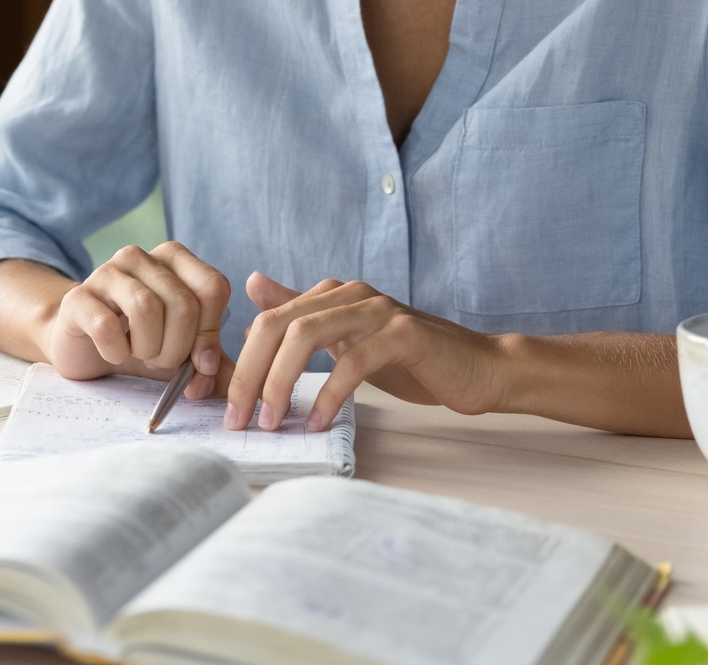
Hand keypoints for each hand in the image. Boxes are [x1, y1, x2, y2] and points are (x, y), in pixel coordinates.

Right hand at [46, 242, 233, 400]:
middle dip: (178, 348)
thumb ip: (212, 362)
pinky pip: (106, 326)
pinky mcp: (77, 297)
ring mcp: (106, 272)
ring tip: (140, 355)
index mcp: (174, 259)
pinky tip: (114, 353)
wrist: (84, 346)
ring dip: (149, 348)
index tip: (200, 362)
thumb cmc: (140, 342)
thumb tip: (222, 377)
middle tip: (162, 362)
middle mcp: (140, 256)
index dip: (211, 332)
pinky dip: (116, 351)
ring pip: (146, 308)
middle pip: (183, 304)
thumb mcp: (183, 350)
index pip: (213, 288)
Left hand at [227, 272, 511, 431]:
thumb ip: (302, 314)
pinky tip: (318, 421)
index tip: (229, 407)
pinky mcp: (405, 333)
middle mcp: (351, 293)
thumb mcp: (347, 339)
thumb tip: (253, 285)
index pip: (267, 321)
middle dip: (250, 373)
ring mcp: (378, 310)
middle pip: (277, 325)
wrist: (479, 368)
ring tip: (272, 421)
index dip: (241, 362)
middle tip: (239, 418)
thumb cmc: (411, 361)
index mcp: (332, 295)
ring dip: (281, 382)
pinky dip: (329, 393)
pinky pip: (354, 360)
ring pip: (306, 335)